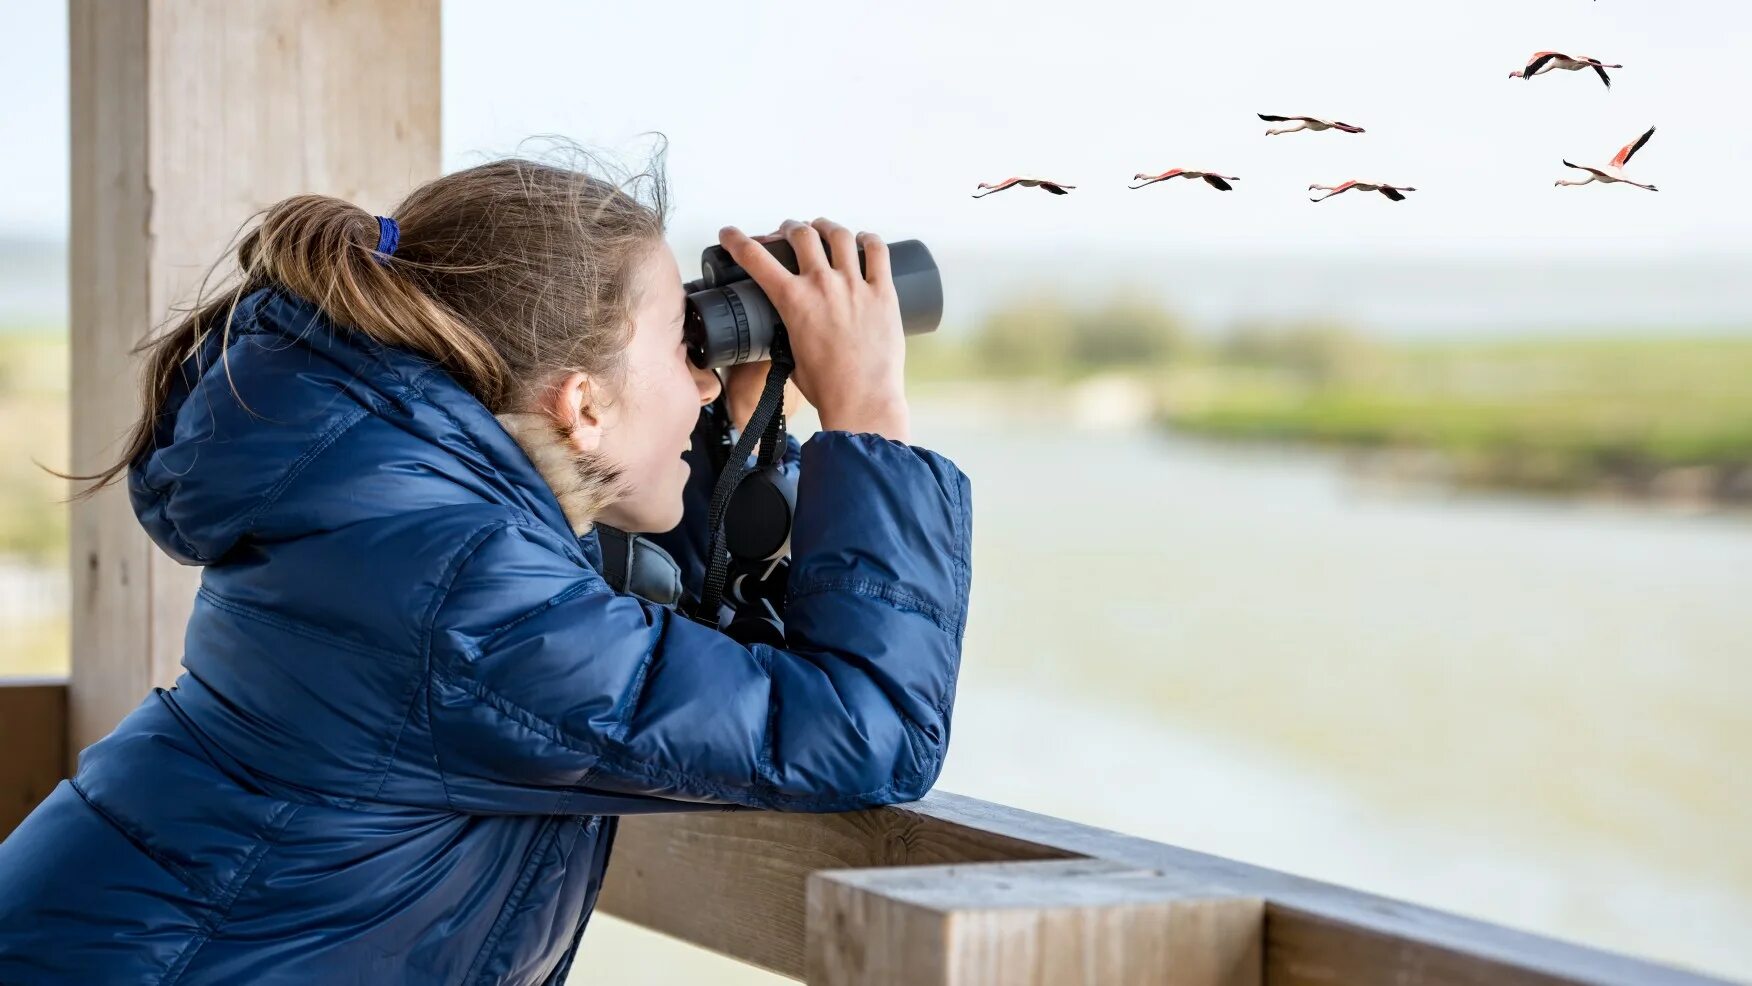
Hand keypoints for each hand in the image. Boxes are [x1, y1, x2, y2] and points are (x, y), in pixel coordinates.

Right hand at [717, 218, 908, 442]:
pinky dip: (869, 240)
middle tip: (789, 232)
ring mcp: (855, 285)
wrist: (862, 400)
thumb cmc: (827, 386)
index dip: (736, 240)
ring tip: (823, 228)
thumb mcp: (791, 353)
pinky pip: (878, 252)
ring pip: (839, 235)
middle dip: (790, 229)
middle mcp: (822, 284)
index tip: (730, 234)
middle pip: (801, 235)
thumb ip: (787, 332)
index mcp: (793, 300)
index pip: (755, 257)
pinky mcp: (883, 293)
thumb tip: (786, 327)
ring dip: (826, 227)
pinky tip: (865, 240)